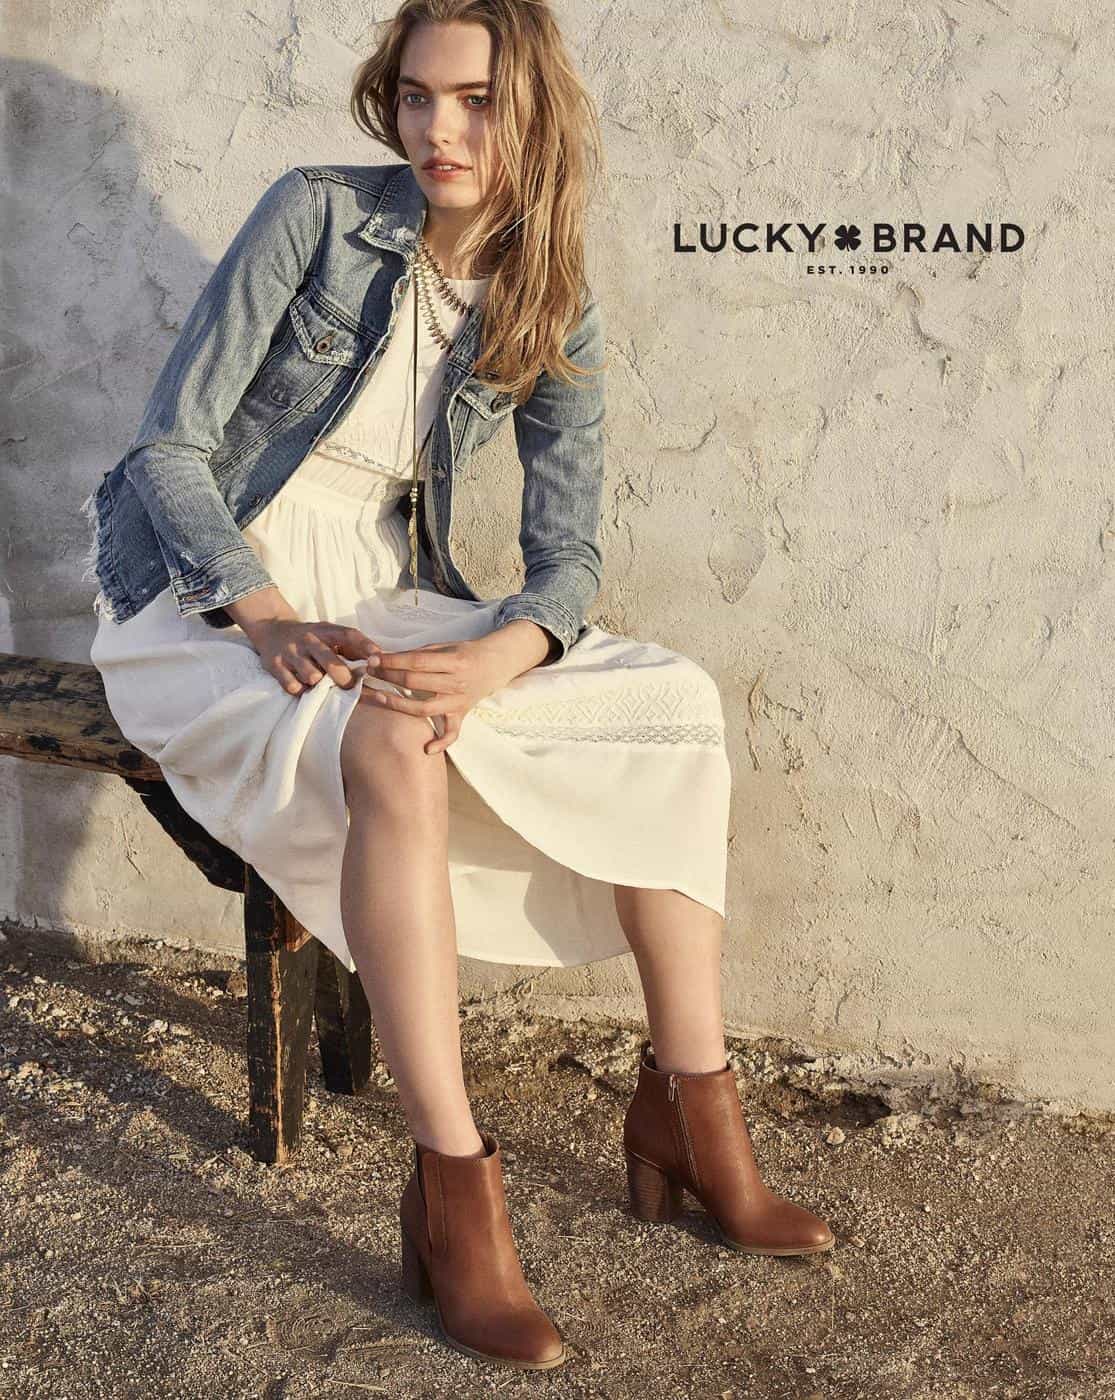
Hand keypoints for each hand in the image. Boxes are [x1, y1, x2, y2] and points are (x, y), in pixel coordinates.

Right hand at [244, 616, 382, 695]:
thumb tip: (380, 662)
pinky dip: (300, 690)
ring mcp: (291, 651)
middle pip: (331, 662)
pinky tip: (302, 686)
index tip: (378, 658)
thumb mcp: (330, 636)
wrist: (272, 630)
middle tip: (348, 687)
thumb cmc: (311, 639)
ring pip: (312, 677)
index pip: (349, 635)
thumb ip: (353, 647)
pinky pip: (293, 686)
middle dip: (344, 679)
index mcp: (325, 630)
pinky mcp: (275, 665)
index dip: (365, 646)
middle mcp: (308, 639)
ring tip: (318, 683)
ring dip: (319, 685)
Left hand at [365, 633, 526, 754]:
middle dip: (388, 677)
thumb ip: (419, 654)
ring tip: (377, 698)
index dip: (392, 661)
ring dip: (398, 705)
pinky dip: (441, 743)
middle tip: (368, 672)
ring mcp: (458, 702)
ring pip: (424, 709)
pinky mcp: (461, 715)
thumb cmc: (465, 653)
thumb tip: (387, 658)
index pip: (417, 662)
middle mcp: (456, 683)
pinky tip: (426, 749)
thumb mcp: (445, 646)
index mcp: (454, 662)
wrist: (494, 664)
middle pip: (415, 683)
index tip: (373, 660)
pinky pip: (452, 733)